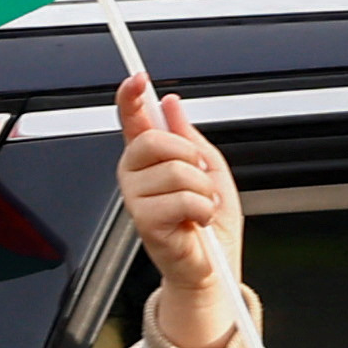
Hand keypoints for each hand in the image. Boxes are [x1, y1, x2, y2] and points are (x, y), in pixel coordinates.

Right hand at [116, 73, 243, 347]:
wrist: (215, 268)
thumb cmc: (209, 224)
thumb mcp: (209, 170)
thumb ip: (189, 136)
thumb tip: (173, 104)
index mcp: (150, 160)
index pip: (132, 121)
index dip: (132, 97)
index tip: (137, 79)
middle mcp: (136, 176)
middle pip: (155, 141)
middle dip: (190, 157)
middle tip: (200, 179)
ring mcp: (137, 200)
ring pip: (176, 171)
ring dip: (203, 191)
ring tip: (201, 207)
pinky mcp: (145, 223)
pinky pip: (183, 200)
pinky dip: (202, 210)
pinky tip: (197, 222)